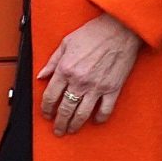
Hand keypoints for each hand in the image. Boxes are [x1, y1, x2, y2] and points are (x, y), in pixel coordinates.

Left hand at [37, 13, 142, 134]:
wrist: (120, 30)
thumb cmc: (94, 33)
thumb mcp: (66, 43)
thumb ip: (52, 61)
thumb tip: (41, 76)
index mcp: (65, 69)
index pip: (50, 96)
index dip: (46, 108)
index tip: (46, 114)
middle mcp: (79, 81)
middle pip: (65, 109)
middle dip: (59, 122)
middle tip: (57, 129)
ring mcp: (97, 87)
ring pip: (82, 113)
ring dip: (75, 125)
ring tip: (71, 130)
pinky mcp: (113, 89)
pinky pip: (105, 110)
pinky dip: (99, 118)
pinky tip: (95, 121)